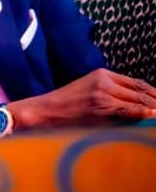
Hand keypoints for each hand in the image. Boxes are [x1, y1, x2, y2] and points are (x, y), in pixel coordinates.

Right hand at [9, 68, 155, 129]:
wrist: (45, 110)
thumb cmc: (66, 104)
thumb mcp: (89, 90)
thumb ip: (111, 93)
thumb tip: (138, 104)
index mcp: (103, 74)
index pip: (138, 83)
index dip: (155, 94)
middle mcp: (104, 81)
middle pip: (142, 92)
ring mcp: (103, 94)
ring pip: (139, 102)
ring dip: (154, 110)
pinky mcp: (100, 108)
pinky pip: (130, 112)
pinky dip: (145, 115)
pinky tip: (152, 117)